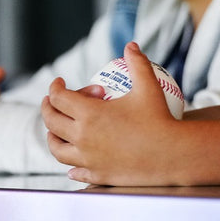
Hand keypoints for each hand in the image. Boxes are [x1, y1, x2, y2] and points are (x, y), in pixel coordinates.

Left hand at [41, 42, 178, 184]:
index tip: (60, 82)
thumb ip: (138, 63)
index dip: (55, 87)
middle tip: (51, 102)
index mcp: (90, 114)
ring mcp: (88, 159)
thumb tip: (131, 46)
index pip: (59, 98)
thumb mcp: (149, 86)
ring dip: (52, 137)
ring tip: (55, 131)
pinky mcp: (97, 175)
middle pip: (52, 122)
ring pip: (57, 149)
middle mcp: (82, 137)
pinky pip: (75, 171)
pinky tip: (72, 166)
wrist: (171, 155)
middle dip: (48, 108)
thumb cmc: (160, 119)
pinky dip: (70, 167)